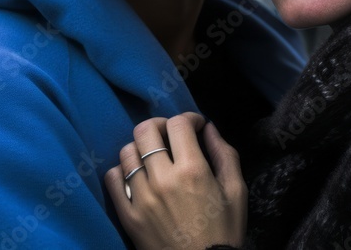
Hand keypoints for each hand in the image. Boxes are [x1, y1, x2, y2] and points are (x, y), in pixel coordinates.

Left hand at [104, 112, 246, 249]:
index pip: (178, 124)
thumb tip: (210, 129)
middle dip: (160, 125)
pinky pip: (113, 179)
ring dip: (140, 147)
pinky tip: (136, 176)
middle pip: (145, 130)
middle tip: (170, 135)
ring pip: (127, 152)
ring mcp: (141, 197)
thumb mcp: (237, 191)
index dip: (188, 118)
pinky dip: (122, 171)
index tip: (194, 126)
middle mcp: (163, 179)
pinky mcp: (128, 215)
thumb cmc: (224, 231)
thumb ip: (225, 155)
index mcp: (192, 170)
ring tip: (152, 156)